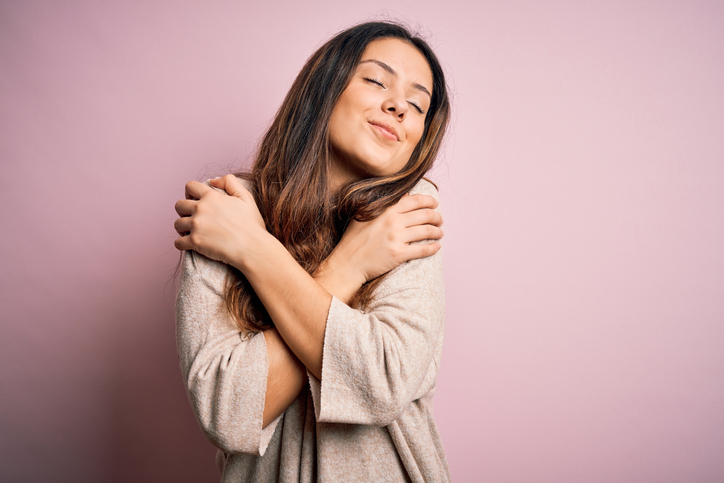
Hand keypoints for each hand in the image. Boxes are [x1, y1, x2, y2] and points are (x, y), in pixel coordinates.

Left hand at [173, 175, 268, 267]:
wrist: (252, 247)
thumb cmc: (251, 225)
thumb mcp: (246, 197)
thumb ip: (230, 182)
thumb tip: (213, 181)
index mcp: (211, 197)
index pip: (190, 186)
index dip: (190, 193)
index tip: (194, 201)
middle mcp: (201, 209)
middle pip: (179, 205)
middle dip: (183, 211)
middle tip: (192, 218)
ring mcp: (196, 225)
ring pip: (177, 224)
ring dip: (182, 228)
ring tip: (191, 232)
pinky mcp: (194, 242)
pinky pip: (177, 242)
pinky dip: (181, 244)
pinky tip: (189, 245)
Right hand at [316, 193, 442, 300]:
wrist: (347, 263)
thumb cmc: (353, 240)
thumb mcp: (363, 216)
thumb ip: (383, 205)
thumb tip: (404, 195)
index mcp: (386, 211)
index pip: (414, 201)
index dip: (428, 201)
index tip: (435, 203)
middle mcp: (393, 222)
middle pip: (425, 215)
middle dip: (436, 217)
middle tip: (440, 220)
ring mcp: (397, 238)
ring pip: (426, 231)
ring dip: (437, 232)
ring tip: (439, 233)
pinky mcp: (399, 254)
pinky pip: (422, 250)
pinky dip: (433, 248)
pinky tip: (437, 247)